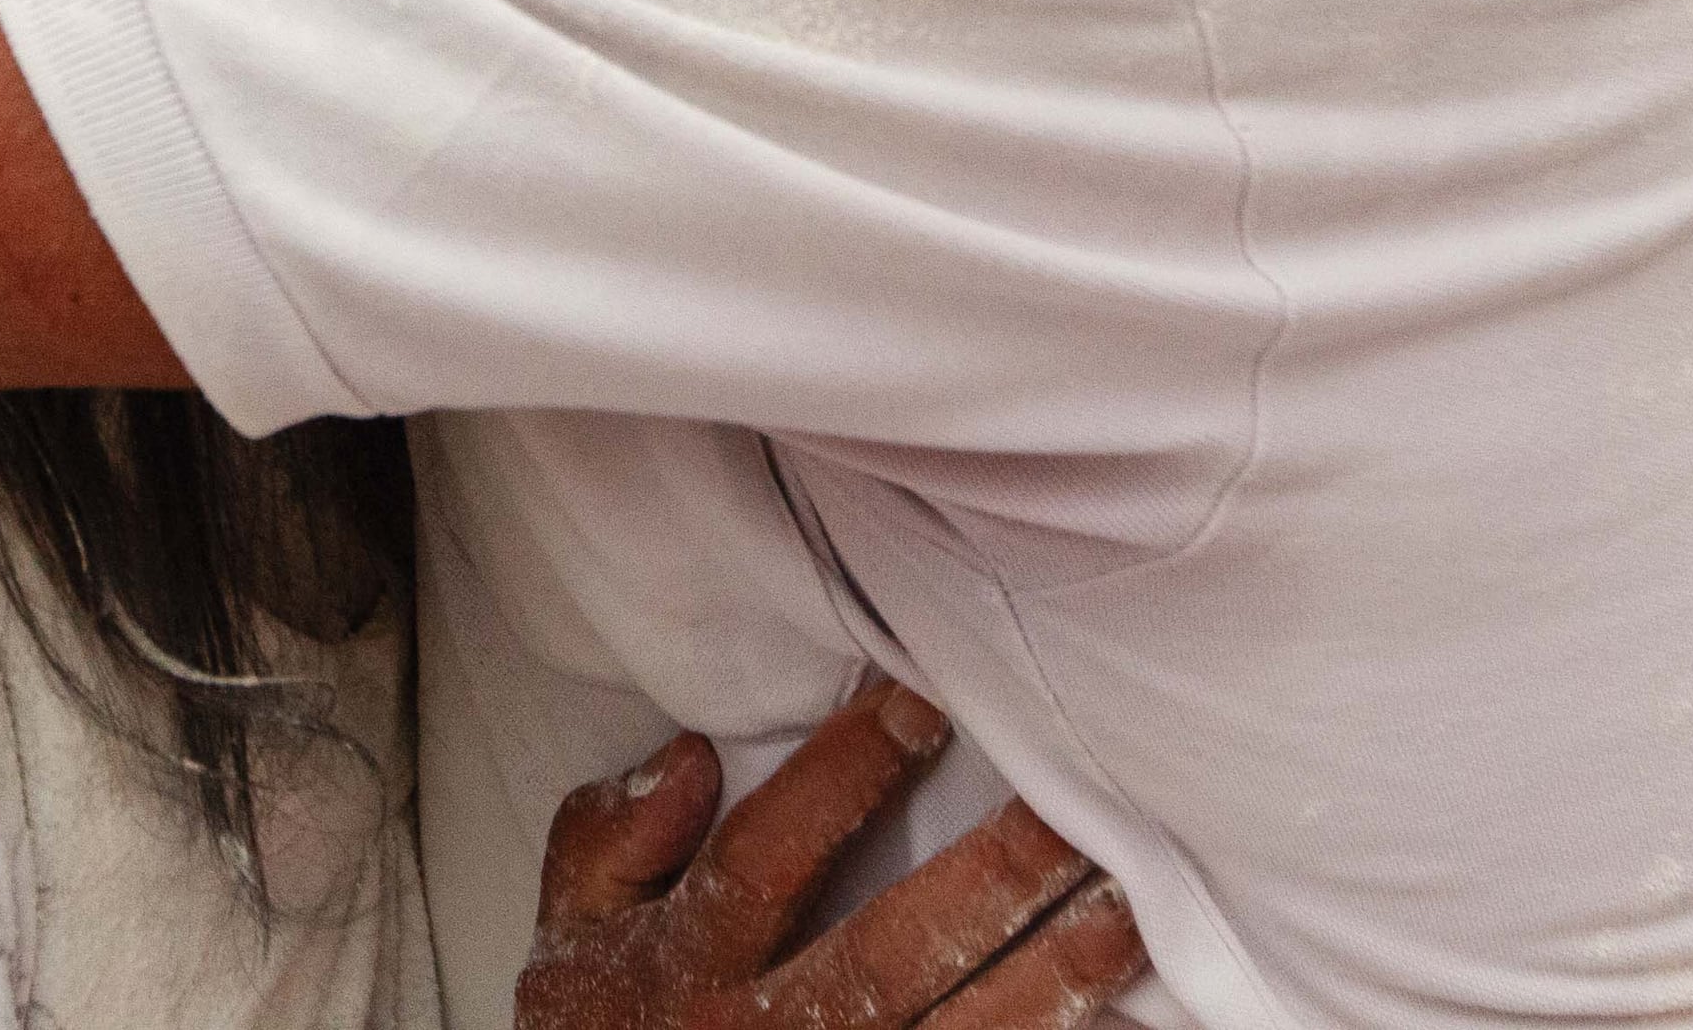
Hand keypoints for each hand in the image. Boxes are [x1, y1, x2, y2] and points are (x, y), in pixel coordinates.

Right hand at [520, 671, 1145, 1029]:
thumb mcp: (567, 938)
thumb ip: (607, 843)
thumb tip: (687, 757)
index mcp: (685, 966)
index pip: (767, 856)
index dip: (843, 777)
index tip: (926, 696)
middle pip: (889, 957)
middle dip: (987, 885)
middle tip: (1074, 810)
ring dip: (1048, 981)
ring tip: (1126, 912)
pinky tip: (1118, 1019)